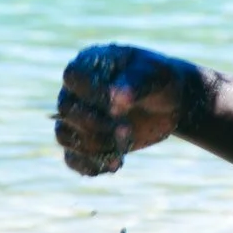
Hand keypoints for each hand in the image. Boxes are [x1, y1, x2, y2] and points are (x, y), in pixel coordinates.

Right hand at [56, 43, 197, 175]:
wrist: (167, 103)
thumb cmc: (158, 80)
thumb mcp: (154, 75)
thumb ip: (135, 83)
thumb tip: (116, 98)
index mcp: (89, 66)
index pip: (72, 77)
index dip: (91, 93)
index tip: (119, 105)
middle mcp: (76, 92)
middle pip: (65, 110)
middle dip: (95, 124)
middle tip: (126, 128)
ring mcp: (78, 119)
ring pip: (64, 136)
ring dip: (93, 146)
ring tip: (123, 147)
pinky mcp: (86, 143)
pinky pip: (73, 159)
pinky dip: (90, 165)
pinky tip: (116, 164)